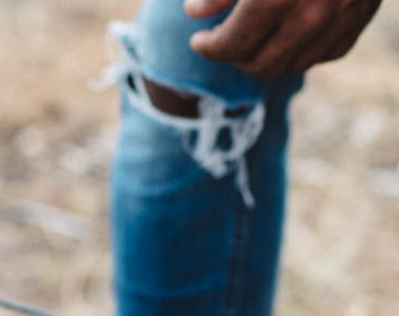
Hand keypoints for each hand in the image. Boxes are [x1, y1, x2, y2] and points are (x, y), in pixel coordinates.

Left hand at [184, 0, 381, 79]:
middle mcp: (312, 13)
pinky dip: (301, 50)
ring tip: (253, 38)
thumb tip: (194, 12)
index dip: (209, 48)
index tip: (199, 41)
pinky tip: (287, 34)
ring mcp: (341, 18)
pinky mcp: (360, 18)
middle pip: (261, 66)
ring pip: (293, 66)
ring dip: (267, 58)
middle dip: (236, 58)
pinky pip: (324, 53)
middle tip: (225, 41)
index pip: (232, 46)